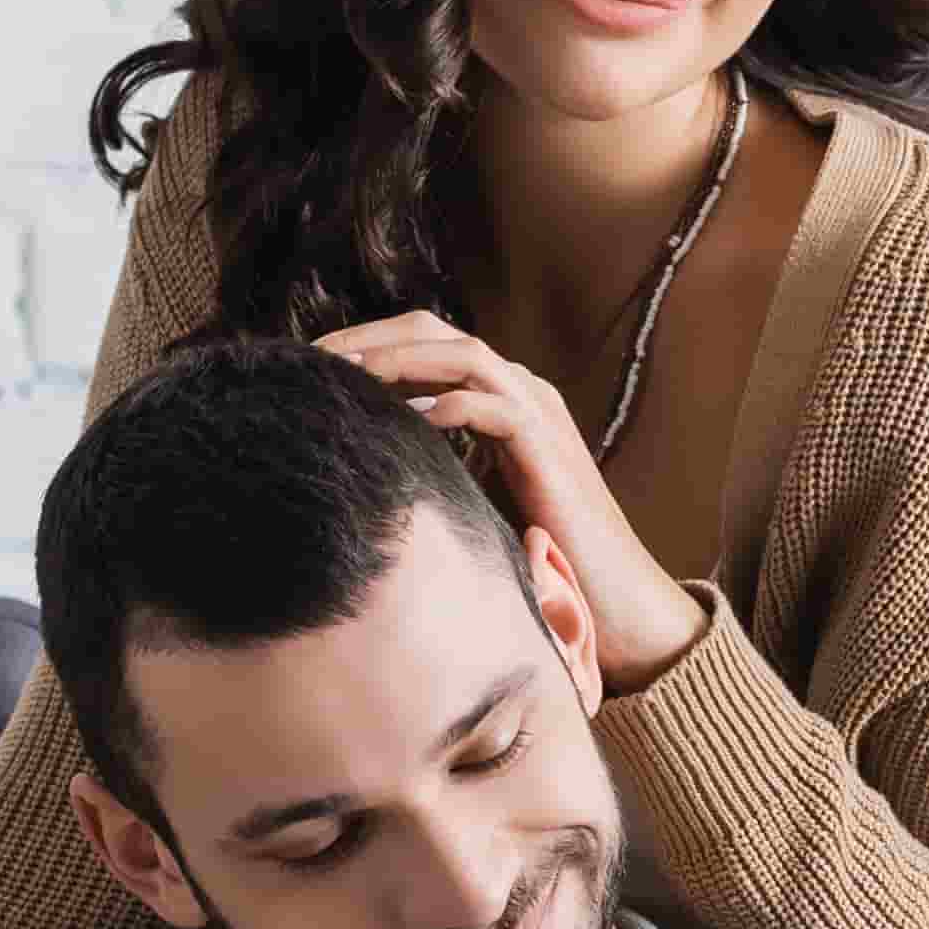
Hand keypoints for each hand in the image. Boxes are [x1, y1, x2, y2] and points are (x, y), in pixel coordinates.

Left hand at [326, 309, 709, 681]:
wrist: (616, 598)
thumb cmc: (543, 557)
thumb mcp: (474, 497)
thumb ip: (436, 464)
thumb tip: (367, 459)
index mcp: (502, 396)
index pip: (427, 342)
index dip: (367, 341)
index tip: (312, 362)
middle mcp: (521, 391)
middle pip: (435, 330)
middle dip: (369, 336)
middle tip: (313, 355)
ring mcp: (538, 414)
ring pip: (462, 353)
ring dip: (398, 358)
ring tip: (347, 375)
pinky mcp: (546, 448)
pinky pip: (490, 406)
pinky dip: (444, 404)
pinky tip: (406, 420)